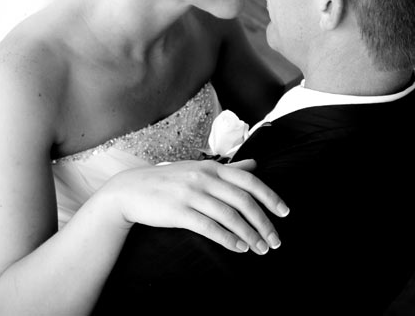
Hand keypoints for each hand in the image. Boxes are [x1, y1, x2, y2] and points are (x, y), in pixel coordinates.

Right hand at [103, 159, 288, 254]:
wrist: (130, 190)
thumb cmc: (167, 181)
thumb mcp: (198, 169)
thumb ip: (227, 169)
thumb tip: (254, 165)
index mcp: (211, 168)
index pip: (249, 181)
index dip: (270, 197)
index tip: (285, 213)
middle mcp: (203, 178)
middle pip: (243, 201)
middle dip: (264, 223)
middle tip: (275, 241)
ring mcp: (190, 194)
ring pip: (229, 216)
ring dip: (249, 235)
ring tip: (260, 249)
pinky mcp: (178, 212)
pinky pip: (209, 227)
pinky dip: (228, 239)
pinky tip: (239, 248)